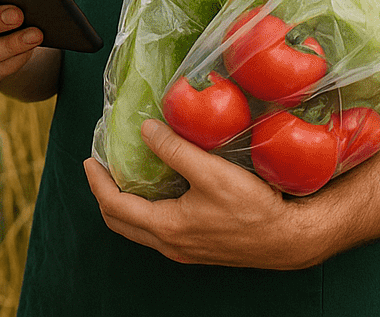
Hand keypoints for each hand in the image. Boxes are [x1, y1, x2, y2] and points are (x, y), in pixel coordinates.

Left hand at [83, 119, 328, 269]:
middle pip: (120, 223)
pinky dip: (145, 211)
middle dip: (104, 195)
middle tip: (100, 168)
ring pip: (139, 230)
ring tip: (123, 176)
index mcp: (166, 227)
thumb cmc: (253, 207)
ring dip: (124, 204)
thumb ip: (175, 150)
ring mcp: (184, 249)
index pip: (115, 205)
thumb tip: (145, 130)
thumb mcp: (212, 172)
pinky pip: (158, 231)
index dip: (97, 182)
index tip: (89, 160)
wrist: (290, 238)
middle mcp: (170, 244)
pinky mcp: (198, 248)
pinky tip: (157, 191)